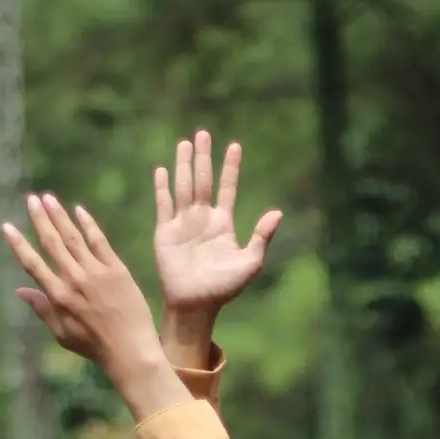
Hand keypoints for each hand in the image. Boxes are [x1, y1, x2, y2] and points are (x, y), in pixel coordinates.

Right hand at [4, 194, 181, 418]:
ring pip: (73, 238)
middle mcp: (74, 280)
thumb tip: (20, 290)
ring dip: (59, 216)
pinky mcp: (116, 270)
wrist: (130, 349)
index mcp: (58, 297)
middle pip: (52, 243)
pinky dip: (88, 224)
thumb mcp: (62, 333)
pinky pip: (99, 241)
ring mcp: (96, 273)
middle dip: (40, 219)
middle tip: (30, 199)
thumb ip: (41, 309)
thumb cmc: (94, 346)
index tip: (7, 227)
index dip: (18, 244)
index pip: (32, 264)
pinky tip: (78, 209)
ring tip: (48, 197)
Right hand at [154, 131, 280, 352]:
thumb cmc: (224, 288)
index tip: (235, 145)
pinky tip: (162, 170)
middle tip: (203, 133)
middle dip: (203, 157)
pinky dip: (162, 187)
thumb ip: (261, 237)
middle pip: (203, 180)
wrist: (196, 305)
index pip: (227, 188)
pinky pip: (163, 204)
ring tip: (185, 143)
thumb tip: (278, 212)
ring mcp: (183, 224)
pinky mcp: (165, 232)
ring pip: (183, 186)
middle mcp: (202, 219)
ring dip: (183, 165)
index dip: (231, 167)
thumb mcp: (250, 263)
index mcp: (223, 223)